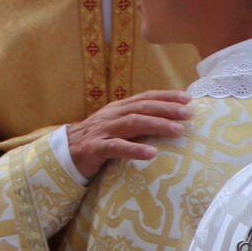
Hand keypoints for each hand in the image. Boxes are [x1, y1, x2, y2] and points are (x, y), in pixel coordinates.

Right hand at [65, 89, 191, 176]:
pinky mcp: (94, 148)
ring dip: (156, 125)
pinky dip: (134, 149)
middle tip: (189, 114)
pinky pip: (115, 147)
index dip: (166, 96)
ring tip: (177, 130)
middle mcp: (112, 116)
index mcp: (119, 108)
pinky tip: (151, 154)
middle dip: (167, 109)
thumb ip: (139, 122)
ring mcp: (103, 131)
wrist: (63, 153)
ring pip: (132, 123)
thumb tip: (171, 121)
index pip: (145, 98)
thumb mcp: (118, 127)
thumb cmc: (98, 141)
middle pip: (142, 108)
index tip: (188, 98)